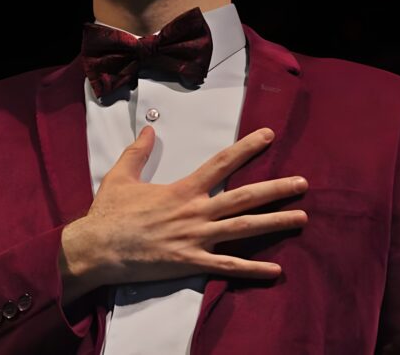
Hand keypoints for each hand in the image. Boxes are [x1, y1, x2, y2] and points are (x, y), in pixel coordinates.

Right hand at [57, 125, 307, 302]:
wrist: (96, 250)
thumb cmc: (109, 214)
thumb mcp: (121, 176)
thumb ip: (138, 152)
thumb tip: (149, 130)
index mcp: (183, 190)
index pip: (222, 163)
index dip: (247, 148)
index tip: (268, 136)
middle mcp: (195, 212)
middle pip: (245, 197)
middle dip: (277, 189)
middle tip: (303, 183)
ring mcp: (196, 238)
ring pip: (244, 229)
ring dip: (275, 223)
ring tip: (302, 217)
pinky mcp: (190, 263)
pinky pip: (227, 267)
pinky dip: (252, 269)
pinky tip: (275, 270)